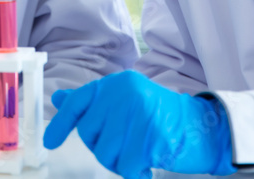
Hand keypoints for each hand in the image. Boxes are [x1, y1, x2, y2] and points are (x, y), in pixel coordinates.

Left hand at [43, 71, 235, 178]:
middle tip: (126, 146)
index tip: (50, 142)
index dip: (62, 123)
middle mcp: (127, 93)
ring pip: (107, 154)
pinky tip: (148, 163)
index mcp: (118, 83)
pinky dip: (136, 172)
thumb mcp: (125, 101)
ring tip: (139, 153)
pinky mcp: (154, 136)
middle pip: (91, 135)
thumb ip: (92, 102)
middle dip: (104, 148)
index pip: (80, 102)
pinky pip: (127, 166)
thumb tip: (60, 98)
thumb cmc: (161, 117)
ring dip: (121, 162)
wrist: (203, 128)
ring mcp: (141, 113)